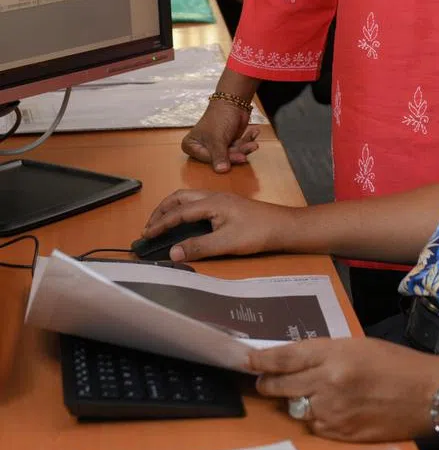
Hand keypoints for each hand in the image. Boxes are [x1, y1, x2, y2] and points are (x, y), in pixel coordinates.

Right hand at [141, 189, 297, 261]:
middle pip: (180, 198)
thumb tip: (172, 253)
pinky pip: (198, 202)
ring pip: (189, 198)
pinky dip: (184, 210)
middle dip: (161, 210)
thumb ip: (198, 247)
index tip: (144, 236)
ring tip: (161, 224)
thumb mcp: (226, 243)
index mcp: (211, 203)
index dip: (159, 224)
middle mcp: (214, 196)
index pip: (178, 212)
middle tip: (149, 227)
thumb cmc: (257, 232)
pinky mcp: (227, 206)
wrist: (283, 226)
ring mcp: (221, 199)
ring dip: (172, 209)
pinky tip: (185, 222)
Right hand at [182, 99, 258, 172]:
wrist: (234, 101)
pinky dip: (247, 141)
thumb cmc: (219, 117)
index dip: (225, 159)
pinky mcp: (228, 143)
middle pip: (222, 157)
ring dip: (245, 147)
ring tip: (254, 143)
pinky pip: (239, 147)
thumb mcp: (217, 138)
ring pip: (232, 153)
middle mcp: (203, 147)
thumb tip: (221, 171)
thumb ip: (219, 155)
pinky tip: (254, 133)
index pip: (208, 159)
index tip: (241, 157)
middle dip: (239, 152)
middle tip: (252, 148)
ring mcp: (216, 145)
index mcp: (191, 146)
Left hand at [249, 337, 438, 442]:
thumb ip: (327, 354)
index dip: (263, 360)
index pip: (287, 357)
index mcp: (336, 354)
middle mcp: (328, 382)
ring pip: (296, 408)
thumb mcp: (360, 346)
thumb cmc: (397, 363)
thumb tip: (296, 364)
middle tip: (264, 381)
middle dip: (269, 383)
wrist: (428, 394)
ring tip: (316, 395)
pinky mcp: (339, 434)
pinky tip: (334, 410)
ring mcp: (332, 411)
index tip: (247, 360)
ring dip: (298, 402)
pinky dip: (317, 418)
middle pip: (281, 385)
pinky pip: (314, 426)